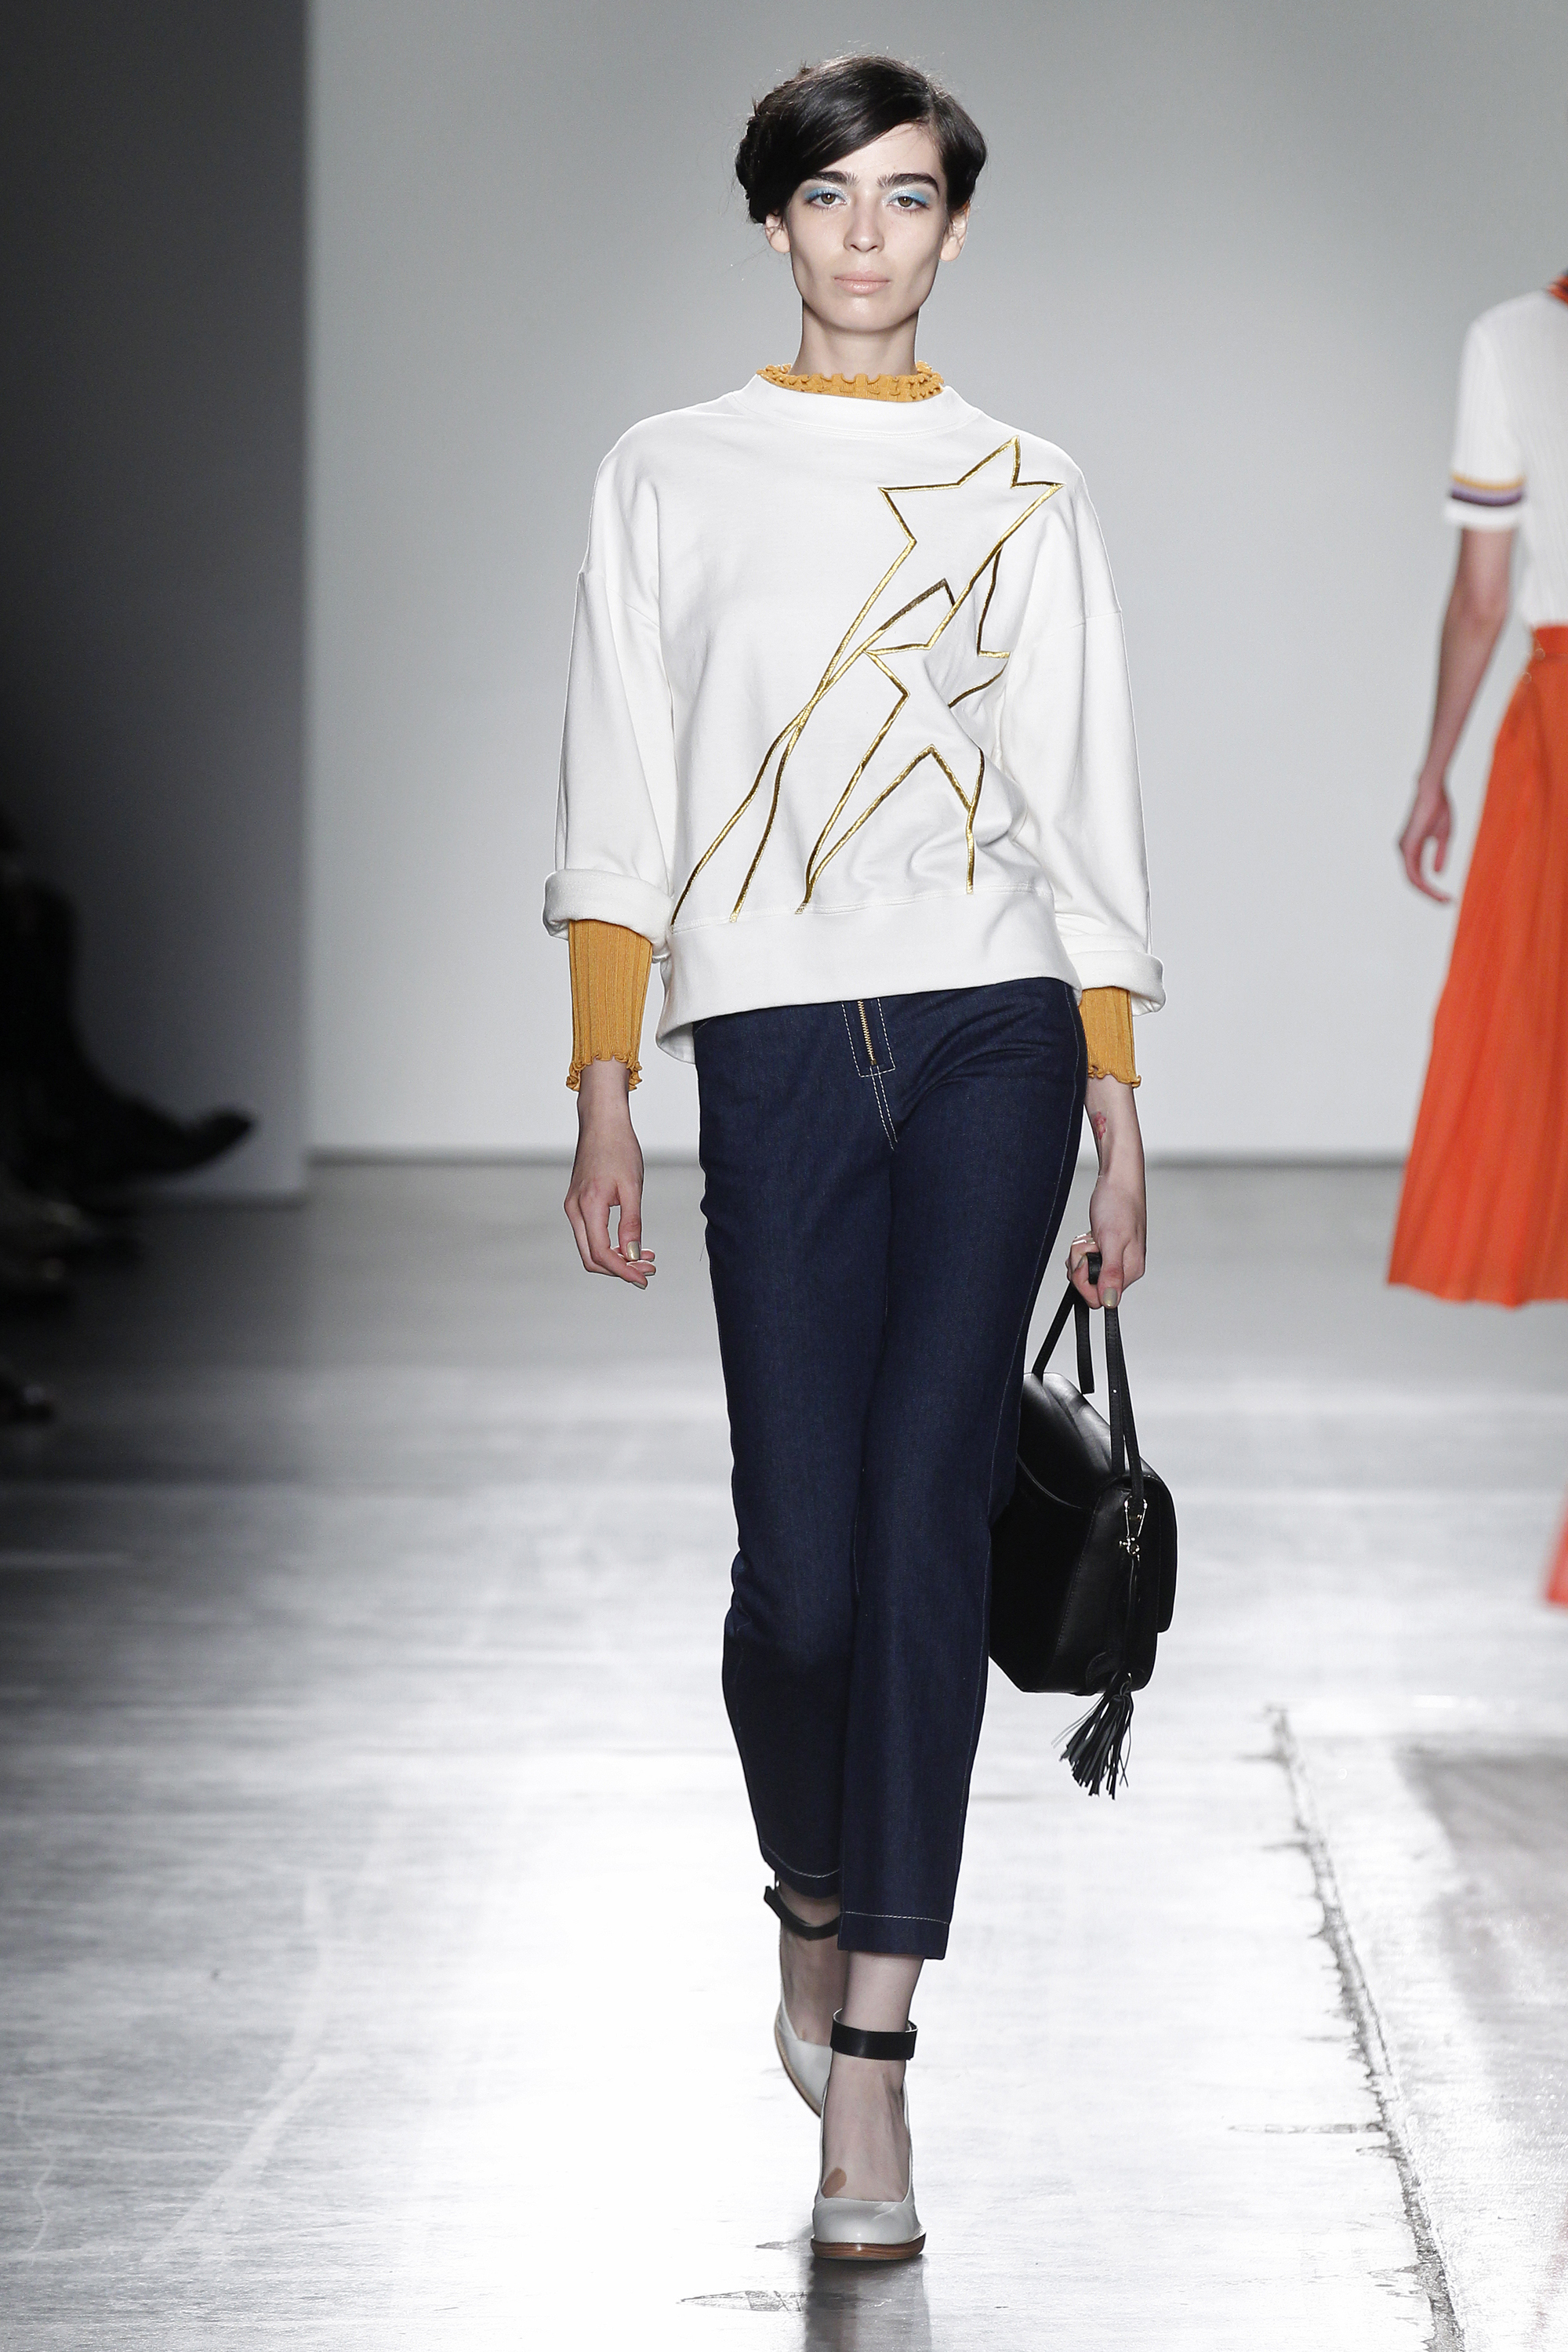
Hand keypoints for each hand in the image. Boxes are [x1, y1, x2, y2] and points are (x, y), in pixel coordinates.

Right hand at [564, 1060, 655, 1287]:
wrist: (602, 1122)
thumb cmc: (619, 1148)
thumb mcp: (632, 1187)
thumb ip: (632, 1223)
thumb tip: (633, 1255)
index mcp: (588, 1206)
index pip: (601, 1254)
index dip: (623, 1270)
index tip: (644, 1278)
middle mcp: (575, 1210)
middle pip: (592, 1257)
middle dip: (620, 1269)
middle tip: (649, 1270)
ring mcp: (573, 1207)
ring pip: (590, 1247)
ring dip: (617, 1258)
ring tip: (646, 1257)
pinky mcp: (578, 1203)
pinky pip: (590, 1234)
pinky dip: (610, 1244)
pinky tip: (631, 1243)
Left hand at [1068, 1076, 1145, 1308]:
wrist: (1118, 1180)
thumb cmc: (1118, 1205)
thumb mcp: (1111, 1240)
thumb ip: (1111, 1273)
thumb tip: (1110, 1303)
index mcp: (1131, 1271)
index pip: (1100, 1299)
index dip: (1085, 1282)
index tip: (1086, 1259)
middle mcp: (1124, 1269)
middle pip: (1089, 1285)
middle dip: (1080, 1264)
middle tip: (1088, 1243)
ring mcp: (1114, 1259)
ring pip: (1084, 1271)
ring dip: (1080, 1253)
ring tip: (1090, 1235)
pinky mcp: (1105, 1250)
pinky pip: (1085, 1259)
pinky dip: (1081, 1247)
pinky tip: (1089, 1234)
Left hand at [1398, 773, 1453, 902]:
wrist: (1433, 790)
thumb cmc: (1439, 808)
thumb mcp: (1443, 837)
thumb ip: (1439, 855)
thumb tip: (1437, 874)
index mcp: (1411, 848)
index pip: (1418, 875)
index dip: (1431, 888)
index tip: (1447, 897)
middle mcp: (1404, 850)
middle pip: (1414, 881)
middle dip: (1430, 895)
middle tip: (1446, 903)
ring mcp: (1403, 849)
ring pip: (1413, 880)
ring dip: (1428, 892)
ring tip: (1444, 900)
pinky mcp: (1407, 847)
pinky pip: (1412, 873)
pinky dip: (1423, 884)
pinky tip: (1434, 890)